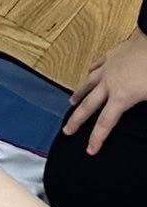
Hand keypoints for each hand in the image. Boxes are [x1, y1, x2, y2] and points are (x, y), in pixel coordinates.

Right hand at [63, 29, 146, 154]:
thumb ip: (145, 116)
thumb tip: (146, 132)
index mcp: (121, 97)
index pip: (106, 123)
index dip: (97, 138)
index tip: (89, 150)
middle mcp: (109, 84)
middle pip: (88, 106)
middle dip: (77, 120)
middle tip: (67, 130)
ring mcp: (108, 68)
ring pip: (88, 84)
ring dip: (79, 94)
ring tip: (71, 101)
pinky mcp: (111, 56)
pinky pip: (96, 66)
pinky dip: (91, 72)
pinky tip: (89, 73)